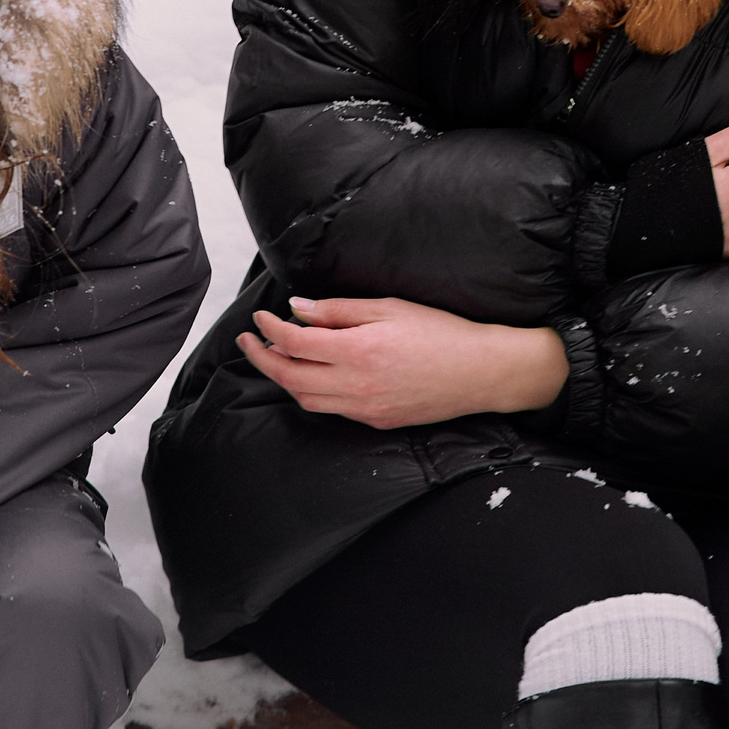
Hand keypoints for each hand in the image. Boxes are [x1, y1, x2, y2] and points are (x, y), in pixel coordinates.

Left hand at [235, 296, 568, 428]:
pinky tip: (312, 376)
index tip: (261, 317)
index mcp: (357, 351)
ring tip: (275, 358)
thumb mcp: (390, 308)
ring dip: (284, 380)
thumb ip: (339, 311)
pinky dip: (312, 393)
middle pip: (289, 377)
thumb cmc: (440, 332)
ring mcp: (365, 408)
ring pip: (306, 399)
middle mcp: (355, 385)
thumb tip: (299, 310)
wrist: (480, 372)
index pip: (294, 343)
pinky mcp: (376, 420)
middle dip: (262, 358)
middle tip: (249, 341)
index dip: (270, 329)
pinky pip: (332, 410)